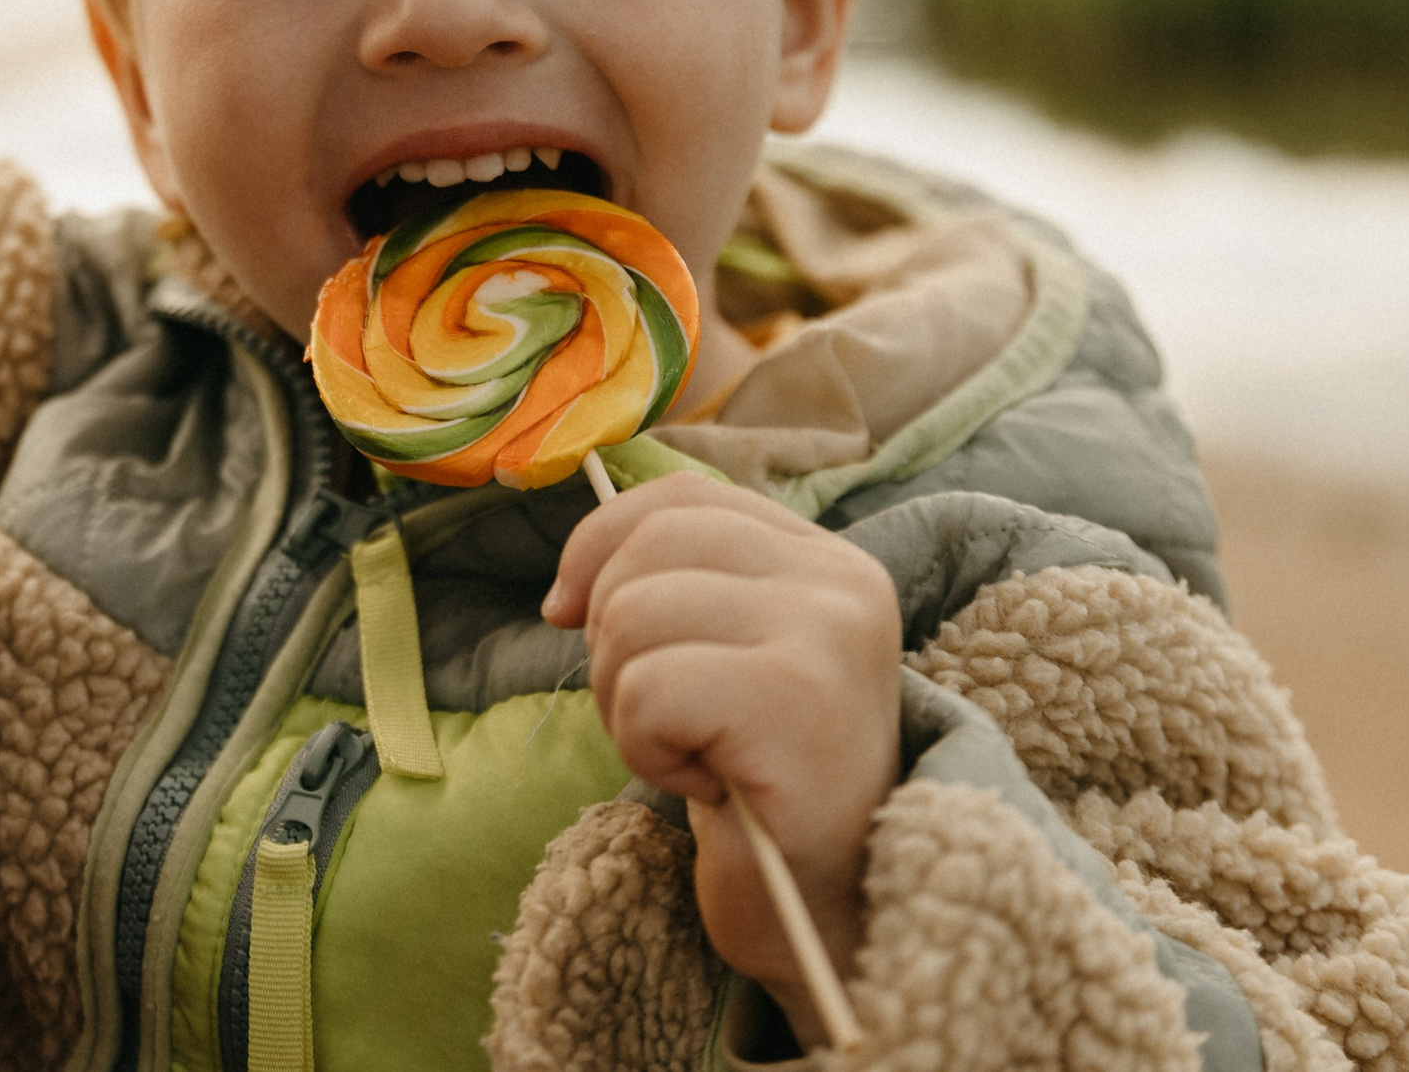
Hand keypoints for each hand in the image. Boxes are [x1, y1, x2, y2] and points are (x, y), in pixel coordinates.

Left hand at [544, 471, 899, 1044]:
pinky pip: (647, 689)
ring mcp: (827, 636)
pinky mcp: (796, 702)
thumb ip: (677, 590)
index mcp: (827, 560)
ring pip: (633, 616)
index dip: (600, 545)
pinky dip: (647, 748)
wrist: (828, 912)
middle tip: (665, 716)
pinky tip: (706, 785)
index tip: (569, 614)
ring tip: (693, 753)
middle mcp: (841, 582)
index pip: (681, 496)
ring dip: (627, 705)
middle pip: (645, 549)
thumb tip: (567, 586)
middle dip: (612, 639)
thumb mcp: (722, 659)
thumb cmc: (762, 786)